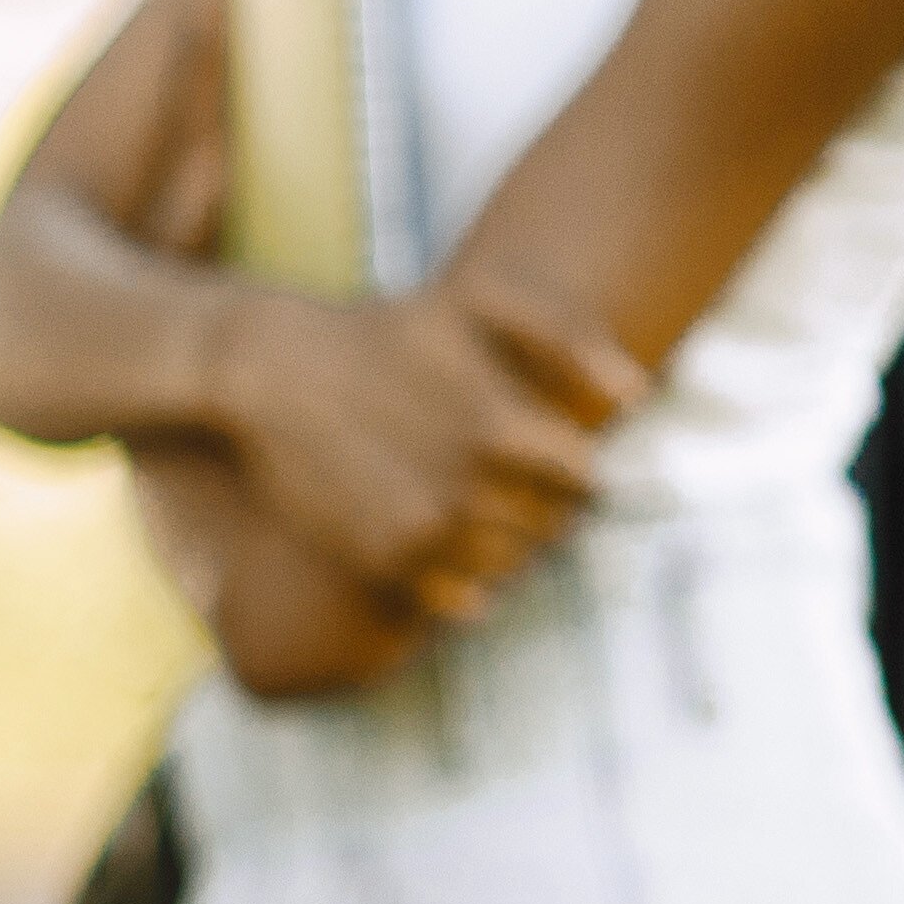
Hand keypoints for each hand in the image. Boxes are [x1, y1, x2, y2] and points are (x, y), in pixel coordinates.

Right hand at [203, 273, 640, 622]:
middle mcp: (467, 489)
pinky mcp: (384, 562)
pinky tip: (446, 537)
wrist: (269, 372)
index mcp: (501, 427)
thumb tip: (634, 397)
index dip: (575, 467)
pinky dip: (470, 581)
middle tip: (508, 478)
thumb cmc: (384, 332)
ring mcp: (423, 532)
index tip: (549, 453)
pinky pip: (464, 600)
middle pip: (554, 527)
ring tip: (476, 503)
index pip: (586, 480)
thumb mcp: (476, 303)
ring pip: (514, 566)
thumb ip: (567, 337)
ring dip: (509, 542)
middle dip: (544, 505)